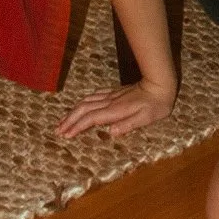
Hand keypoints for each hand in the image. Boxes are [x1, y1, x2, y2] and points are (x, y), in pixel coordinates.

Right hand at [55, 78, 176, 139]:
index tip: (66, 135)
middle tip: (58, 131)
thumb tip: (111, 132)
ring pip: (86, 101)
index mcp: (116, 110)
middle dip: (69, 120)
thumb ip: (128, 125)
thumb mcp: (146, 118)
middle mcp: (110, 102)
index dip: (77, 126)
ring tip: (63, 121)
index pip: (91, 118)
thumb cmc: (156, 105)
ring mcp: (110, 95)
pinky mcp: (113, 92)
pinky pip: (93, 96)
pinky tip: (79, 106)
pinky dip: (82, 102)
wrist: (160, 84)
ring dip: (73, 111)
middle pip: (84, 109)